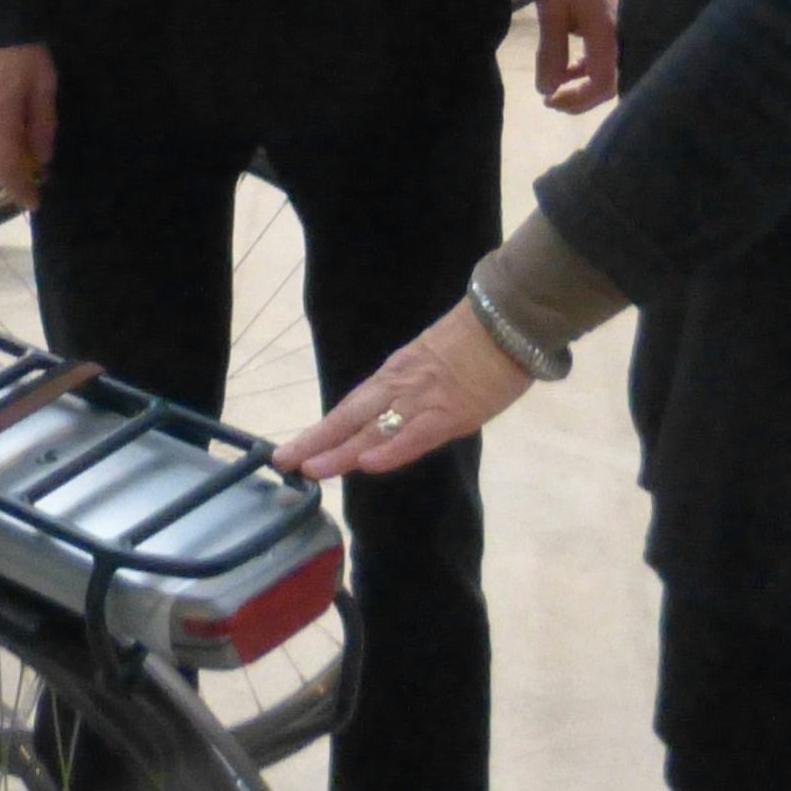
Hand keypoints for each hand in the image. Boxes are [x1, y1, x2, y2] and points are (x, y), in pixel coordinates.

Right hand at [0, 43, 58, 211]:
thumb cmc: (25, 51)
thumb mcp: (44, 86)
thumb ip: (43, 126)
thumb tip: (42, 160)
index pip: (4, 169)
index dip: (20, 190)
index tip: (35, 202)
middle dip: (11, 181)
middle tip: (36, 178)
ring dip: (3, 163)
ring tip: (28, 155)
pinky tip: (14, 135)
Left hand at [276, 302, 537, 480]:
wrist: (509, 320)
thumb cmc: (478, 340)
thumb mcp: (432, 362)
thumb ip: (413, 388)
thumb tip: (398, 415)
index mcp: (395, 374)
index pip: (350, 408)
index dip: (320, 430)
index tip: (292, 450)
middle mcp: (399, 387)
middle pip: (349, 418)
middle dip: (315, 442)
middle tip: (282, 461)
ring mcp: (422, 401)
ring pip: (375, 431)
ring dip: (341, 452)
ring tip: (310, 469)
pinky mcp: (451, 414)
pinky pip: (416, 436)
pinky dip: (391, 451)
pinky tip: (366, 464)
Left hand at [533, 0, 618, 113]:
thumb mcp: (551, 15)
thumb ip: (550, 53)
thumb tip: (547, 89)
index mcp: (606, 36)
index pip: (602, 83)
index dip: (578, 99)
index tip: (551, 100)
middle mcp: (618, 40)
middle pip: (608, 86)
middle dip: (579, 99)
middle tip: (551, 101)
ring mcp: (617, 36)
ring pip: (606, 76)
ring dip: (581, 87)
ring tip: (554, 88)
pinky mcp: (611, 32)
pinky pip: (603, 61)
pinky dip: (585, 71)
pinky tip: (567, 69)